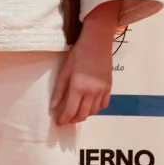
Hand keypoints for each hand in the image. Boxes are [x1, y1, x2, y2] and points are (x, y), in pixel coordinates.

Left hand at [50, 1, 118, 125]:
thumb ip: (60, 90)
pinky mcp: (109, 87)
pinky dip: (96, 108)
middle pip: (83, 114)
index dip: (64, 119)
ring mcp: (103, 90)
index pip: (71, 110)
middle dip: (74, 119)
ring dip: (84, 114)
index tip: (59, 123)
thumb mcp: (65, 69)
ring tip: (76, 111)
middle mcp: (92, 91)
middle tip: (66, 119)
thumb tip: (54, 106)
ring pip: (94, 111)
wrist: (98, 41)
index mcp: (79, 86)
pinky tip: (89, 104)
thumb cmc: (78, 52)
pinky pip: (103, 105)